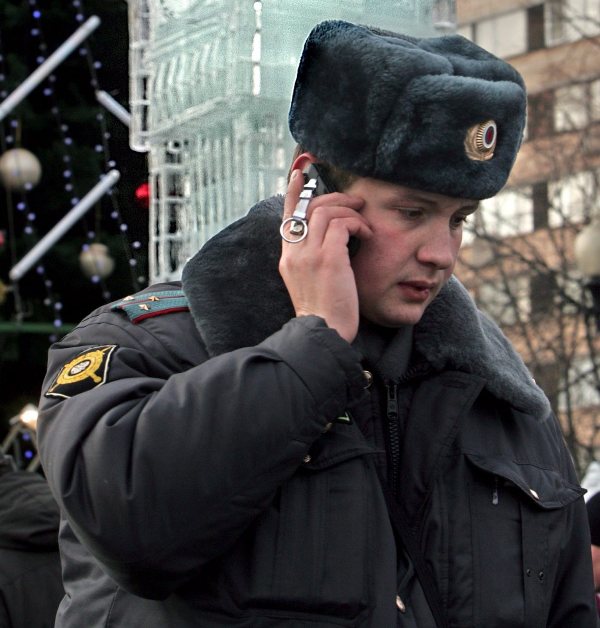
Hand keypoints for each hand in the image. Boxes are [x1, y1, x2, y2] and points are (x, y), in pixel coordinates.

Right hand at [279, 169, 371, 342]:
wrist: (323, 333)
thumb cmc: (324, 312)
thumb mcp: (311, 282)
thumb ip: (312, 259)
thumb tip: (330, 240)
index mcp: (288, 257)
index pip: (288, 216)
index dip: (293, 192)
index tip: (300, 175)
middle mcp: (295, 252)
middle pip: (309, 207)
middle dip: (335, 198)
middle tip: (355, 203)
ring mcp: (309, 254)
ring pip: (326, 211)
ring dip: (349, 211)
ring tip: (364, 223)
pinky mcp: (328, 259)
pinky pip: (342, 225)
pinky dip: (357, 225)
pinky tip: (366, 236)